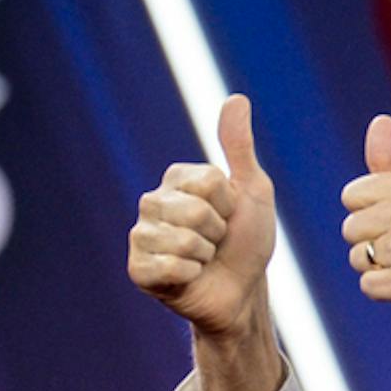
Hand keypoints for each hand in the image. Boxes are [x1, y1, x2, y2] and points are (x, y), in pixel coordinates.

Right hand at [127, 94, 277, 338]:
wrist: (241, 291)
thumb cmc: (247, 241)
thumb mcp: (253, 191)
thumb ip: (240, 147)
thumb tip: (236, 98)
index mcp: (177, 179)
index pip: (208, 181)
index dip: (229, 204)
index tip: (229, 216)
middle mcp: (153, 202)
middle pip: (195, 211)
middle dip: (218, 232)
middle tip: (216, 242)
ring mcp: (142, 236)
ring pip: (183, 240)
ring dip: (205, 255)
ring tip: (203, 259)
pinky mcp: (137, 269)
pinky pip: (168, 266)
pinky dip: (189, 275)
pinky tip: (188, 277)